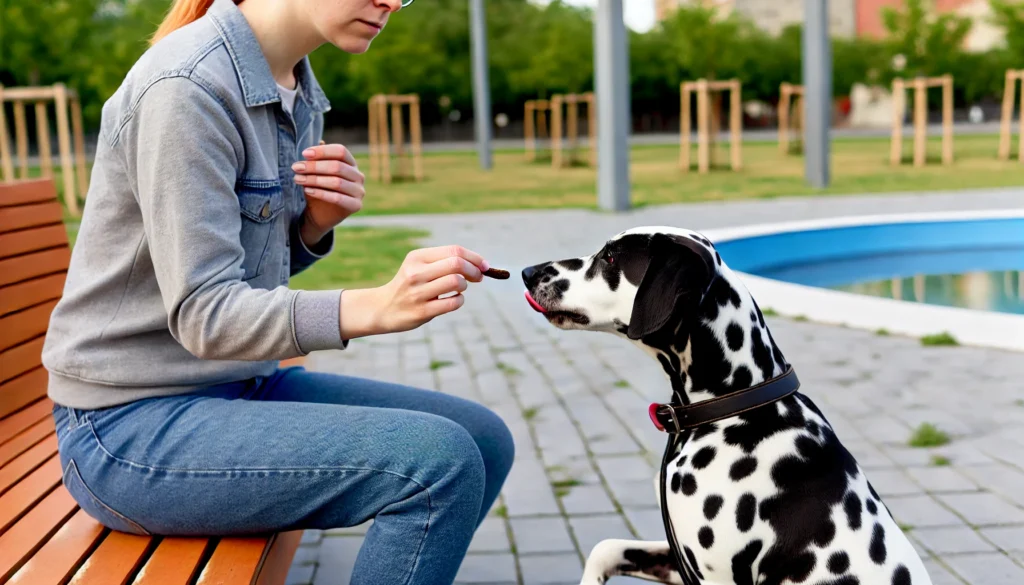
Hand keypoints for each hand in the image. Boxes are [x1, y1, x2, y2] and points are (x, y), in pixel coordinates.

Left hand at [292, 143, 364, 244]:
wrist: (319, 215)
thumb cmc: (318, 189)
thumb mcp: (316, 172)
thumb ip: (319, 159)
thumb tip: (320, 141)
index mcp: (351, 164)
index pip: (341, 151)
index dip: (322, 151)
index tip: (304, 154)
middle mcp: (358, 176)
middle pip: (337, 166)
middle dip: (314, 166)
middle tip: (296, 167)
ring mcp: (359, 191)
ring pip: (336, 182)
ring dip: (314, 179)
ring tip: (297, 179)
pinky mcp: (356, 205)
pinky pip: (338, 198)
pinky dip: (320, 193)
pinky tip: (307, 190)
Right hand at [339, 245, 489, 339]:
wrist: (384, 308)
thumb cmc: (410, 285)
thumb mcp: (420, 266)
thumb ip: (445, 262)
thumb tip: (481, 265)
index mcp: (417, 257)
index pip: (454, 251)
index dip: (474, 258)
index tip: (484, 266)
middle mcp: (415, 273)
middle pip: (457, 264)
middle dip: (474, 270)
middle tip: (478, 277)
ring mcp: (418, 293)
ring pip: (456, 282)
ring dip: (464, 286)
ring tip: (459, 289)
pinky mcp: (422, 312)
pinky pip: (453, 303)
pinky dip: (459, 301)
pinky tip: (453, 300)